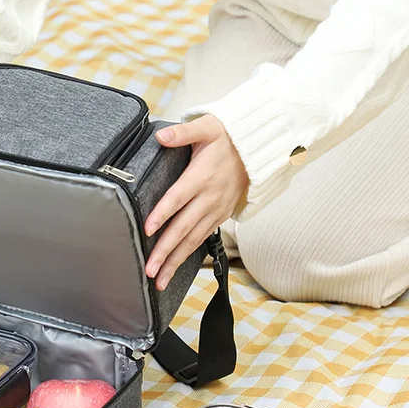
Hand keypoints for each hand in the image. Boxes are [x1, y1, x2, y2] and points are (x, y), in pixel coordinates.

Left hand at [143, 114, 248, 289]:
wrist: (260, 150)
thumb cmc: (229, 137)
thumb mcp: (207, 127)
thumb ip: (182, 132)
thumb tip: (161, 136)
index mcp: (201, 177)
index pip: (177, 198)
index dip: (162, 214)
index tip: (147, 230)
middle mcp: (209, 198)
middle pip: (183, 229)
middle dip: (165, 252)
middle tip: (150, 270)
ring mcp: (216, 210)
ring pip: (193, 241)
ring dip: (175, 261)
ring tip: (160, 281)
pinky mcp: (220, 216)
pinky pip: (202, 239)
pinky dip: (188, 256)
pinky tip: (175, 268)